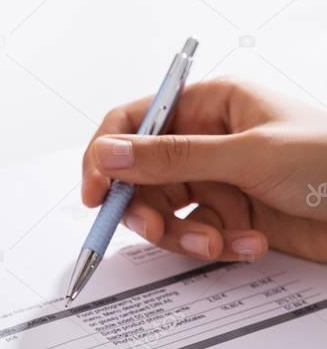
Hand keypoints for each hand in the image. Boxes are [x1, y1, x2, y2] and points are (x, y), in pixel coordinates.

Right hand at [82, 78, 326, 262]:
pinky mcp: (233, 217)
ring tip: (218, 241)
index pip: (134, 121)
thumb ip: (171, 158)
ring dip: (185, 234)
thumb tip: (107, 154)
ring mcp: (220, 180)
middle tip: (153, 227)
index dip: (106, 154)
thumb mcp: (247, 155)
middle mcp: (208, 140)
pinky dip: (217, 245)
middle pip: (141, 175)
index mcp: (210, 103)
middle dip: (146, 207)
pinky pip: (197, 234)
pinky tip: (251, 243)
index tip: (97, 191)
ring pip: (165, 211)